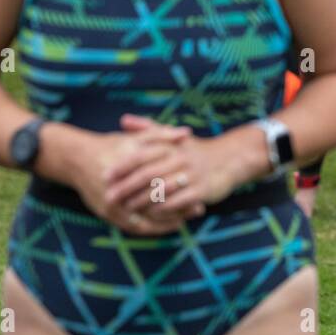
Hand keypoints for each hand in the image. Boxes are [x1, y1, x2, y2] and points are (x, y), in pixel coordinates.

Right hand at [67, 120, 194, 234]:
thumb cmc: (111, 145)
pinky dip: (151, 228)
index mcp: (128, 165)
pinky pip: (133, 226)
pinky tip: (165, 226)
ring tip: (185, 220)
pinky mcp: (107, 213)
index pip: (159, 180)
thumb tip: (187, 133)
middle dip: (178, 207)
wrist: (77, 159)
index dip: (179, 186)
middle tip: (197, 209)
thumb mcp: (135, 137)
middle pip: (154, 201)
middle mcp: (119, 186)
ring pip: (145, 218)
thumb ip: (161, 134)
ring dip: (166, 221)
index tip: (197, 188)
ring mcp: (112, 203)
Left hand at [106, 127, 251, 220]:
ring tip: (127, 209)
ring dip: (141, 201)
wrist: (230, 160)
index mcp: (171, 145)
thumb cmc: (195, 150)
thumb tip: (123, 120)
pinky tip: (151, 214)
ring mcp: (191, 175)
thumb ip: (149, 128)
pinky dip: (162, 210)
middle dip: (126, 187)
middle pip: (148, 174)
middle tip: (109, 197)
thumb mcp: (174, 137)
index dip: (122, 166)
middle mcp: (180, 158)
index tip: (105, 175)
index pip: (142, 154)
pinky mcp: (201, 191)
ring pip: (160, 190)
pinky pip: (177, 203)